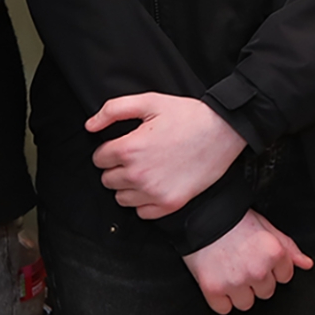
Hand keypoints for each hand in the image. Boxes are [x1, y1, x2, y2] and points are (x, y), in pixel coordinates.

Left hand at [87, 92, 246, 218]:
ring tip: (147, 169)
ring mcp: (154, 193)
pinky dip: (145, 202)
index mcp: (130, 149)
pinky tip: (157, 184)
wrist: (224, 131)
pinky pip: (141, 213)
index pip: (98, 159)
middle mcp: (138, 175)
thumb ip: (113, 110)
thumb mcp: (150, 101)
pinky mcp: (169, 205)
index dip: (110, 149)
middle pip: (107, 180)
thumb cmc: (188, 116)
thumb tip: (90, 126)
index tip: (124, 145)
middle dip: (117, 168)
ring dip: (128, 186)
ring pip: (121, 198)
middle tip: (138, 155)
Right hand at [183, 209, 312, 313]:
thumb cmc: (234, 220)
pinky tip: (218, 279)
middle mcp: (257, 270)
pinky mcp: (214, 290)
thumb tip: (306, 264)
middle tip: (242, 262)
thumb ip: (289, 248)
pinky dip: (220, 298)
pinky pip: (224, 309)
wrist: (202, 216)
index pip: (284, 277)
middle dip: (256, 280)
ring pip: (246, 303)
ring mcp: (235, 282)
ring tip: (230, 270)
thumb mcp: (267, 229)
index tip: (259, 258)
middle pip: (266, 292)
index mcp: (273, 253)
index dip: (272, 268)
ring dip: (239, 292)